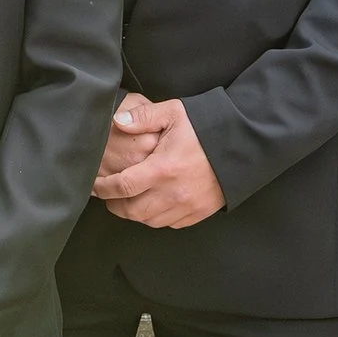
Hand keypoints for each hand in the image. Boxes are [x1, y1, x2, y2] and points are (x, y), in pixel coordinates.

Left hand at [92, 97, 225, 228]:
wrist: (242, 143)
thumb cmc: (205, 126)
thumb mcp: (173, 112)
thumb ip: (143, 117)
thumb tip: (117, 121)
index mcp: (163, 169)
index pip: (122, 187)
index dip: (103, 189)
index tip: (94, 186)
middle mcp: (173, 192)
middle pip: (132, 211)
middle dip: (115, 205)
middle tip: (109, 195)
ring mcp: (187, 206)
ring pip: (149, 221)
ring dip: (135, 213)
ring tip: (128, 200)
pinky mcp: (199, 212)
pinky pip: (170, 224)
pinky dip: (156, 218)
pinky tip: (152, 205)